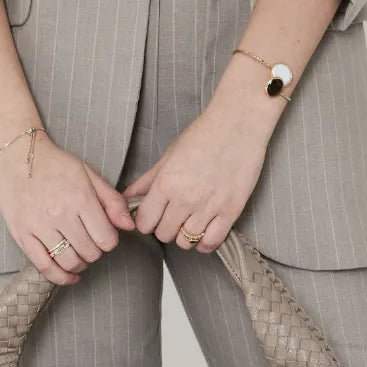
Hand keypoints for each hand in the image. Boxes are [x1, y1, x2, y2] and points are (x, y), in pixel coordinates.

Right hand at [0, 133, 135, 284]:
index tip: (104, 235)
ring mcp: (39, 226)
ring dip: (80, 265)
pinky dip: (61, 277)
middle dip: (95, 251)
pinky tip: (70, 276)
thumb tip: (129, 226)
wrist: (15, 156)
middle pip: (90, 253)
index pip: (106, 239)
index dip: (109, 241)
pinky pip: (45, 267)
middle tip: (89, 241)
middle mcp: (60, 214)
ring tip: (79, 255)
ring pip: (70, 262)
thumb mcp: (89, 175)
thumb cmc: (55, 165)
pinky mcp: (23, 236)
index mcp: (80, 198)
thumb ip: (112, 201)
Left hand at [120, 99, 273, 252]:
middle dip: (165, 228)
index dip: (147, 222)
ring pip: (185, 242)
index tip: (154, 216)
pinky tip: (203, 232)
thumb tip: (127, 196)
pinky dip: (204, 243)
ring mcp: (208, 207)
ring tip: (189, 222)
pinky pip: (210, 242)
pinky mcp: (230, 212)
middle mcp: (185, 199)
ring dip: (184, 236)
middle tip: (173, 217)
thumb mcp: (169, 155)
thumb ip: (147, 180)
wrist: (239, 123)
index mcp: (167, 183)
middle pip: (163, 234)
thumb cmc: (204, 134)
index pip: (145, 222)